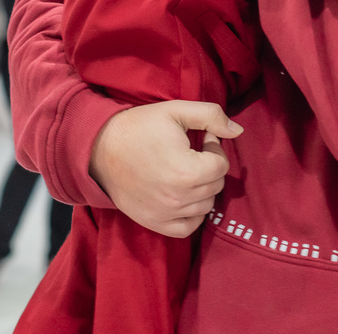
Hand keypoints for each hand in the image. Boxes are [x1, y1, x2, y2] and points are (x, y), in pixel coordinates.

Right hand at [89, 100, 242, 237]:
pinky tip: (183, 195)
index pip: (222, 165)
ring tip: (185, 170)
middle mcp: (180, 198)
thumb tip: (238, 131)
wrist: (99, 148)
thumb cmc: (139, 127)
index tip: (201, 138)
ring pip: (206, 206)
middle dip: (209, 167)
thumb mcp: (176, 111)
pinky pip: (188, 227)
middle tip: (191, 152)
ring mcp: (166, 214)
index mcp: (188, 171)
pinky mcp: (155, 223)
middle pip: (216, 186)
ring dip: (202, 188)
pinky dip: (192, 213)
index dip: (214, 147)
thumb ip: (211, 116)